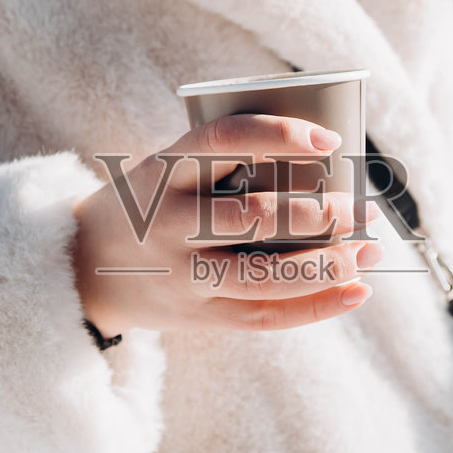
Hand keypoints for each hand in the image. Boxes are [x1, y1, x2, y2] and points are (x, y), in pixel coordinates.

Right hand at [70, 114, 381, 335]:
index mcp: (161, 172)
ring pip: (264, 276)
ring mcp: (180, 276)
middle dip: (318, 212)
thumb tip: (323, 167)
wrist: (83, 269)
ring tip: (369, 251)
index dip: (280, 135)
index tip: (331, 138)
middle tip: (362, 208)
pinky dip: (316, 306)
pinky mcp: (197, 317)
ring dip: (326, 264)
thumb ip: (225, 166)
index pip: (223, 141)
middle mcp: (167, 224)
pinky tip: (355, 291)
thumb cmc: (150, 206)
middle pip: (250, 217)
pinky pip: (265, 317)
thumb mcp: (168, 172)